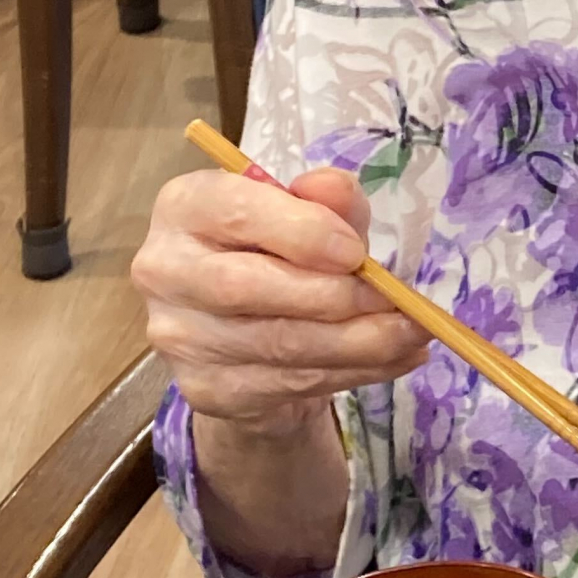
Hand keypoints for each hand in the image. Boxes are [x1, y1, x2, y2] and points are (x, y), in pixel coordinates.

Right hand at [132, 165, 429, 436]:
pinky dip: (352, 373)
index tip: (356, 253)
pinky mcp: (204, 389)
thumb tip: (334, 188)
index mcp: (184, 206)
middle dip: (335, 297)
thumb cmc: (280, 255)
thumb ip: (327, 200)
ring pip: (276, 344)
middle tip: (398, 302)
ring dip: (358, 343)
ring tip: (413, 335)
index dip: (300, 232)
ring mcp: (179, 337)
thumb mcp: (312, 216)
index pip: (235, 213)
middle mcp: (163, 270)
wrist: (250, 336)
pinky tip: (394, 359)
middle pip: (247, 288)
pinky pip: (287, 383)